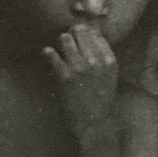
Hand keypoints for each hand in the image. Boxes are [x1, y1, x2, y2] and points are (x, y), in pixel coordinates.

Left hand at [45, 23, 118, 143]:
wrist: (92, 124)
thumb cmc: (100, 102)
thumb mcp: (108, 77)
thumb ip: (102, 59)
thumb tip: (91, 37)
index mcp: (109, 61)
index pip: (96, 34)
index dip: (85, 32)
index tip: (79, 33)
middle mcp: (96, 61)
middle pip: (80, 32)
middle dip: (72, 34)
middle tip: (67, 39)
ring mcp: (79, 67)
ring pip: (65, 39)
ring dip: (61, 42)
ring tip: (59, 48)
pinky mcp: (64, 75)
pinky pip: (51, 54)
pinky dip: (48, 53)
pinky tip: (48, 54)